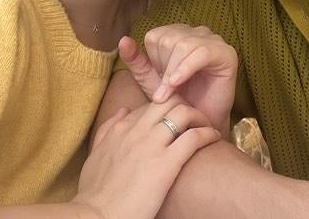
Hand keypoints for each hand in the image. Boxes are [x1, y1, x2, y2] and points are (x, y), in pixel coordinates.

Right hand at [73, 95, 219, 218]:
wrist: (95, 218)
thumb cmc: (94, 193)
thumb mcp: (96, 154)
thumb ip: (108, 129)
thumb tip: (124, 110)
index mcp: (121, 128)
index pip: (150, 104)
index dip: (166, 107)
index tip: (176, 117)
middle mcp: (137, 130)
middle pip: (169, 100)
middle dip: (185, 103)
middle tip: (195, 117)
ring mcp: (153, 144)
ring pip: (184, 112)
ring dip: (200, 116)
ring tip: (207, 125)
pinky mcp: (167, 163)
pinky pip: (194, 137)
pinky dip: (207, 133)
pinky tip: (213, 137)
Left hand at [119, 24, 237, 137]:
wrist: (200, 126)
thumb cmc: (178, 102)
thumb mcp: (152, 81)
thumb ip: (137, 61)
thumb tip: (123, 40)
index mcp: (180, 34)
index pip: (156, 36)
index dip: (153, 61)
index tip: (159, 82)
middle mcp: (198, 33)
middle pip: (169, 39)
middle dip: (163, 67)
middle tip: (165, 91)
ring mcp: (214, 41)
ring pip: (182, 44)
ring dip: (171, 72)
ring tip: (169, 93)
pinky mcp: (227, 53)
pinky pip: (201, 53)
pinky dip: (185, 69)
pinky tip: (177, 84)